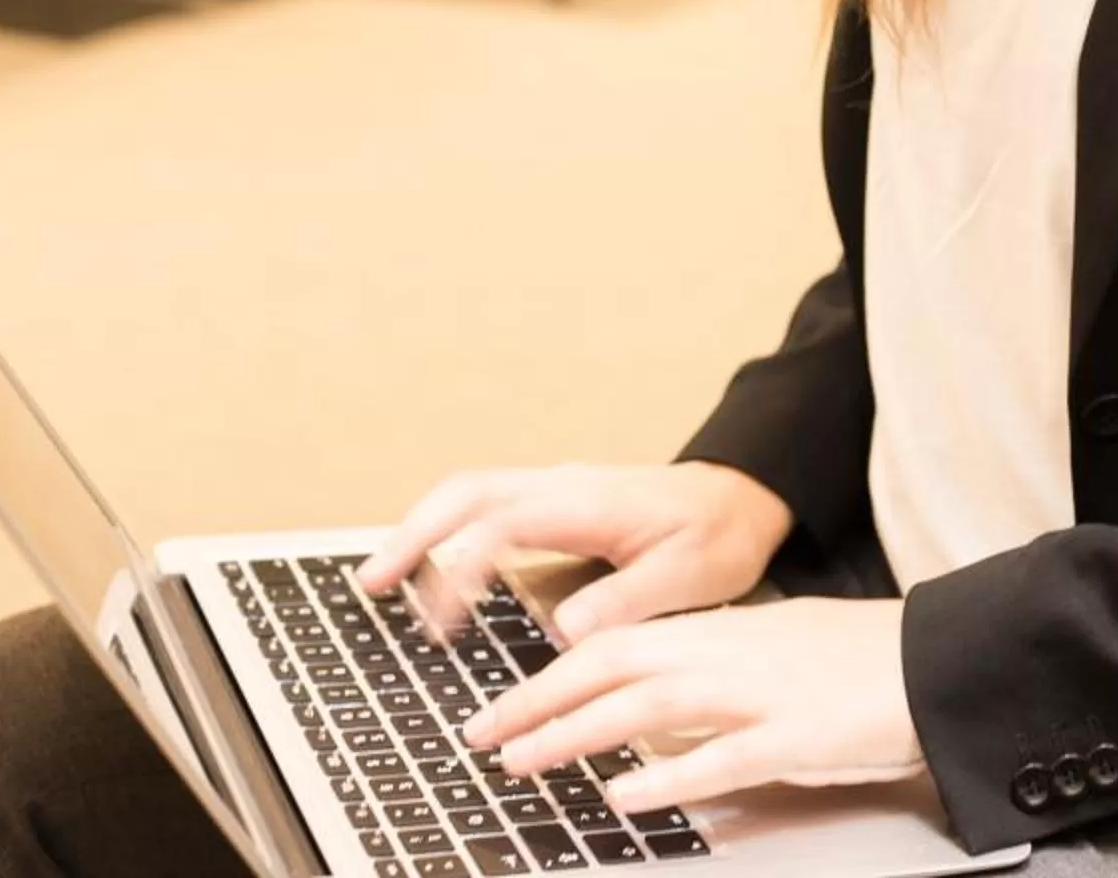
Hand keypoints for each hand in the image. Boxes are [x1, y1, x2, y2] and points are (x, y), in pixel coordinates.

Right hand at [355, 462, 792, 641]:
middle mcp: (561, 486)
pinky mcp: (554, 501)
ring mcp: (554, 488)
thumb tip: (564, 630)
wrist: (744, 494)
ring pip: (468, 493)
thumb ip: (627, 601)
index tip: (443, 618)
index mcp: (588, 503)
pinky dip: (446, 529)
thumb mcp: (689, 576)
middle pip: (467, 493)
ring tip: (382, 579)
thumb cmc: (719, 534)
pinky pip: (485, 504)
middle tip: (373, 583)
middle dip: (414, 534)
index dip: (464, 567)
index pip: (504, 523)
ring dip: (421, 529)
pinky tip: (431, 568)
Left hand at [464, 598, 921, 811]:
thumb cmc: (860, 663)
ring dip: (577, 733)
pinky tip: (626, 795)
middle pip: (614, 665)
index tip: (499, 706)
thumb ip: (709, 676)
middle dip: (538, 700)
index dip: (549, 674)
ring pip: (649, 704)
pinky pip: (722, 757)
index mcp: (722, 633)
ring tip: (524, 762)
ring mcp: (761, 693)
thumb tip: (648, 709)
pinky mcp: (797, 737)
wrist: (939, 662)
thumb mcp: (771, 655)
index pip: (615, 643)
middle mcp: (730, 653)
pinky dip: (668, 775)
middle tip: (480, 736)